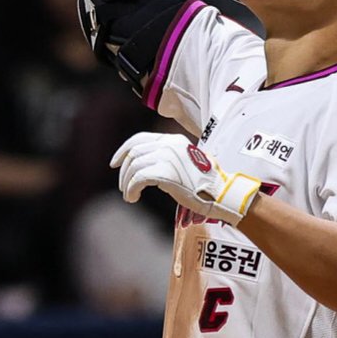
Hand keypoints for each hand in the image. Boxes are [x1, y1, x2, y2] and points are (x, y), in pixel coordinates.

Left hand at [112, 131, 261, 226]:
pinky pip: (139, 178)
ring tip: (129, 195)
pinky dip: (131, 189)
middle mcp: (169, 145)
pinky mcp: (166, 172)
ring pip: (134, 166)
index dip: (123, 150)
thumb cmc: (206, 184)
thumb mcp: (186, 163)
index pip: (140, 139)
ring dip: (127, 183)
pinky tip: (133, 198)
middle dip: (124, 171)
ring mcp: (168, 157)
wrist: (221, 192)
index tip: (115, 164)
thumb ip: (168, 159)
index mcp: (173, 140)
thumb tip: (146, 168)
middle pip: (134, 153)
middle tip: (123, 186)